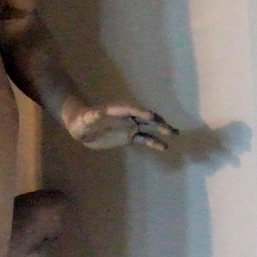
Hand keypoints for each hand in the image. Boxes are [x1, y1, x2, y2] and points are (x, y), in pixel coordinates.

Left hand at [62, 96, 177, 151]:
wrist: (82, 128)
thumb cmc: (81, 121)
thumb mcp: (85, 118)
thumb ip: (92, 116)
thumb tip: (97, 112)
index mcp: (117, 110)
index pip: (132, 110)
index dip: (141, 112)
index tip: (152, 116)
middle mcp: (127, 117)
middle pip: (145, 117)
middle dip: (157, 122)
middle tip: (169, 128)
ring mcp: (130, 126)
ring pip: (148, 127)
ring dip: (161, 129)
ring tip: (174, 133)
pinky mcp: (129, 136)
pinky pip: (144, 139)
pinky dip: (153, 142)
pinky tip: (164, 147)